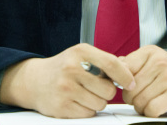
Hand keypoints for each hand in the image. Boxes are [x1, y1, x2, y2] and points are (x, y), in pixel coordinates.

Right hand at [0, 43, 134, 117]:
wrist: (34, 80)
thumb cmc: (64, 67)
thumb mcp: (82, 55)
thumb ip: (105, 62)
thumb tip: (129, 73)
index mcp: (80, 52)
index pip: (111, 64)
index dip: (125, 76)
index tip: (131, 83)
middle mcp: (71, 68)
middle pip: (108, 90)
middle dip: (106, 92)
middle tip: (95, 88)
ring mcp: (65, 88)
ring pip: (99, 104)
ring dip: (96, 102)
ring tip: (84, 94)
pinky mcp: (61, 106)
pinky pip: (88, 114)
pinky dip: (86, 110)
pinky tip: (76, 101)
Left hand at [122, 45, 166, 116]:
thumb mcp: (152, 61)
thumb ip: (131, 63)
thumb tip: (110, 69)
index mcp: (151, 52)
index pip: (123, 69)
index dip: (122, 82)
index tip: (128, 86)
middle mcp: (160, 62)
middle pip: (129, 88)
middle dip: (132, 98)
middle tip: (142, 97)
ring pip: (138, 101)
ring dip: (141, 107)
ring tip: (150, 102)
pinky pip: (150, 110)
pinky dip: (150, 113)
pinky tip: (157, 108)